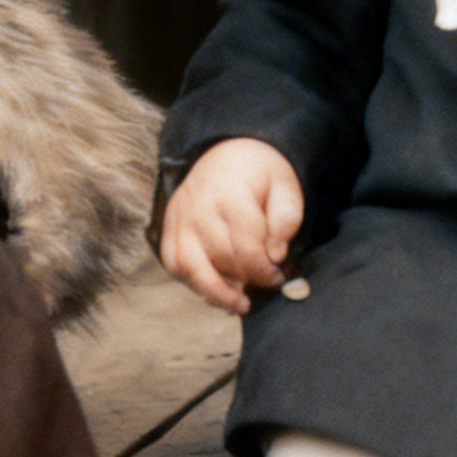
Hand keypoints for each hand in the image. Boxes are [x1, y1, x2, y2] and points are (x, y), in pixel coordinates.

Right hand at [159, 138, 304, 315]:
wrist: (227, 152)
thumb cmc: (260, 174)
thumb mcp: (285, 186)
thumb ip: (286, 219)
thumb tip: (275, 254)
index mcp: (230, 194)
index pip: (246, 245)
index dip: (264, 269)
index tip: (278, 277)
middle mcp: (199, 208)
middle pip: (220, 258)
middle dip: (246, 280)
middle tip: (264, 286)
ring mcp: (179, 219)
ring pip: (190, 267)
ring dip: (214, 292)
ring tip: (238, 304)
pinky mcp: (169, 228)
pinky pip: (173, 264)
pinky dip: (192, 283)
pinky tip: (215, 290)